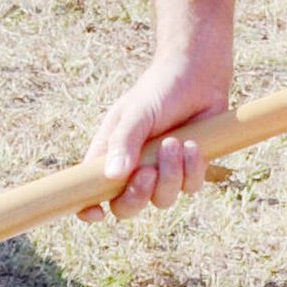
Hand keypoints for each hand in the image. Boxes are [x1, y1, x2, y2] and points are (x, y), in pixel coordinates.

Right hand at [84, 38, 228, 216]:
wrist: (197, 74)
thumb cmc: (159, 90)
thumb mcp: (136, 113)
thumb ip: (124, 142)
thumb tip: (112, 176)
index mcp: (110, 155)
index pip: (91, 191)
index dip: (89, 208)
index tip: (97, 212)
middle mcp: (134, 169)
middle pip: (127, 207)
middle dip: (138, 195)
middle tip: (148, 172)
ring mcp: (163, 172)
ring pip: (162, 200)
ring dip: (170, 175)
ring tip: (176, 143)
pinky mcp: (190, 170)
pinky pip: (190, 188)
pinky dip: (192, 169)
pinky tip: (192, 144)